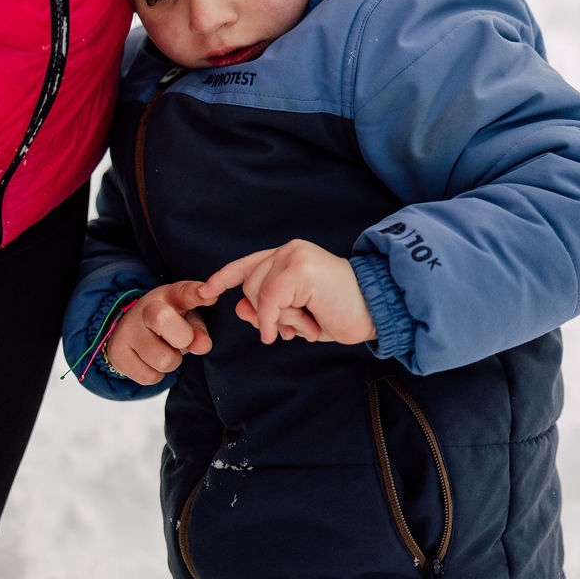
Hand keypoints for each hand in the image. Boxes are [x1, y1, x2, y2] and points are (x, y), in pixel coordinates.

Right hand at [105, 281, 213, 385]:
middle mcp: (144, 308)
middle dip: (183, 338)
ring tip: (164, 350)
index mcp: (168, 296)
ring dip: (172, 361)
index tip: (209, 294)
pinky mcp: (116, 352)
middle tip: (181, 340)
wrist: (130, 330)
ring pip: (163, 360)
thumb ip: (199, 331)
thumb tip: (204, 346)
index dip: (197, 293)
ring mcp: (127, 330)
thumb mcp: (187, 320)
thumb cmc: (169, 324)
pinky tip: (150, 361)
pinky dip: (156, 375)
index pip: (183, 292)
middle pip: (164, 320)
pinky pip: (149, 377)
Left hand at [198, 241, 376, 347]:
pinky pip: (269, 302)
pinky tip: (303, 328)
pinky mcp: (298, 268)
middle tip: (299, 326)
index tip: (204, 293)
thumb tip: (239, 310)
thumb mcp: (296, 315)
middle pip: (249, 287)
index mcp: (288, 257)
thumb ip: (268, 310)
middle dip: (268, 315)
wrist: (375, 310)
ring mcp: (293, 256)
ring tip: (310, 322)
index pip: (247, 265)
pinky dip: (278, 321)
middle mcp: (289, 250)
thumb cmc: (340, 312)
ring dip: (281, 320)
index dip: (224, 278)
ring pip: (259, 295)